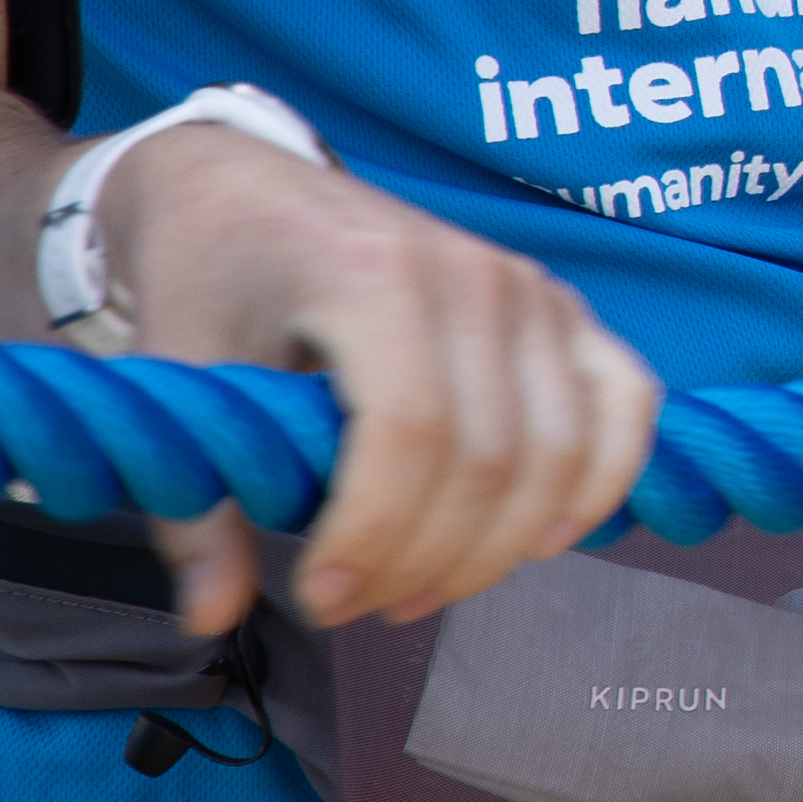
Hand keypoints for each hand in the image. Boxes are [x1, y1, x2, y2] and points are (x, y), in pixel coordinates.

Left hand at [92, 121, 660, 638]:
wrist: (249, 185)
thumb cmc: (209, 273)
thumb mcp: (176, 372)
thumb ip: (195, 503)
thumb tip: (212, 616)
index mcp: (372, 276)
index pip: (411, 431)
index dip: (376, 533)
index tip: (320, 595)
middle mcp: (474, 276)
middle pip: (492, 456)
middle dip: (428, 560)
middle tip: (358, 604)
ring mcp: (532, 289)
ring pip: (559, 449)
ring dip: (498, 549)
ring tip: (420, 590)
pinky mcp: (562, 308)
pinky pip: (626, 402)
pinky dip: (602, 482)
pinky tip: (544, 541)